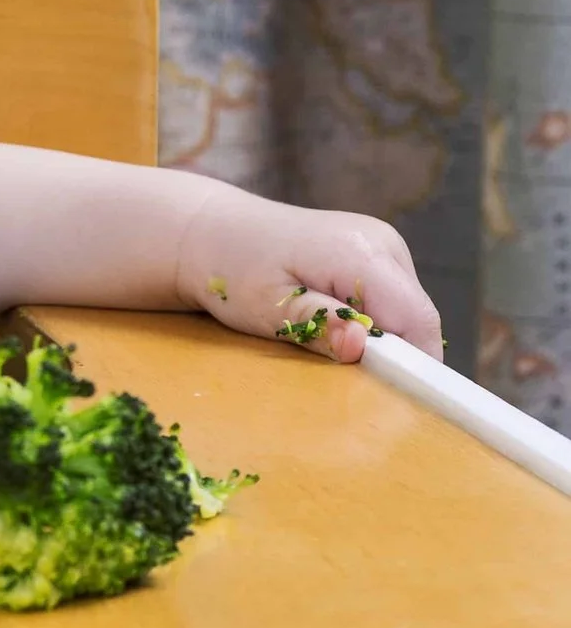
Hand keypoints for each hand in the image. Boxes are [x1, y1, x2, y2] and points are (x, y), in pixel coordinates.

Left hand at [175, 187, 441, 361]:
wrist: (209, 230)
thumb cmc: (230, 270)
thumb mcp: (266, 307)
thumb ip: (317, 327)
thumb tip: (361, 347)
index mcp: (360, 252)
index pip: (418, 320)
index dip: (414, 364)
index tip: (394, 397)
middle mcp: (382, 241)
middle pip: (416, 317)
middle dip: (392, 352)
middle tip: (345, 371)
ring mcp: (382, 242)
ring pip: (406, 310)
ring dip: (378, 335)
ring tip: (324, 335)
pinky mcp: (375, 249)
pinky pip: (391, 297)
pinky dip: (370, 318)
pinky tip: (328, 317)